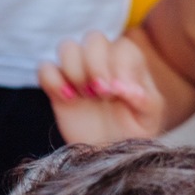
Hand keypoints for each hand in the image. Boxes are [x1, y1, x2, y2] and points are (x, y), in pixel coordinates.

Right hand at [37, 31, 163, 145]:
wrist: (107, 156)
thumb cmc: (132, 135)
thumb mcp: (150, 120)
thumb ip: (146, 101)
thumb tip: (128, 90)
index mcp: (128, 65)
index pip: (122, 48)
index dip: (120, 67)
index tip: (120, 94)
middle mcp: (102, 63)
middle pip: (94, 38)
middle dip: (96, 64)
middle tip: (102, 94)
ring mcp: (77, 73)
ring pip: (67, 47)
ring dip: (76, 69)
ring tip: (86, 96)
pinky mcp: (56, 87)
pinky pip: (45, 68)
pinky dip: (53, 80)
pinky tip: (68, 99)